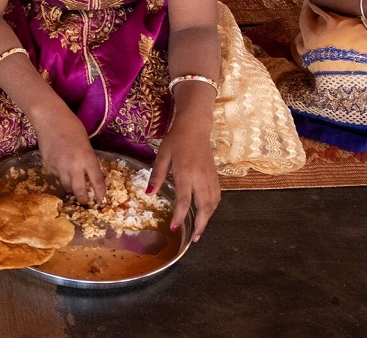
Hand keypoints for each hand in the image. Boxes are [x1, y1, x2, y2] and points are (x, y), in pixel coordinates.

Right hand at [35, 108, 107, 204]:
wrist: (49, 119)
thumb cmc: (71, 126)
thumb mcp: (86, 143)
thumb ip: (88, 159)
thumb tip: (88, 173)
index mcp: (87, 158)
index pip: (97, 182)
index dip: (101, 194)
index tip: (103, 203)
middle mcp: (74, 165)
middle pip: (79, 190)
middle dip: (83, 199)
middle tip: (86, 202)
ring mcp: (59, 166)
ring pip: (66, 186)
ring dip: (71, 188)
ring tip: (74, 187)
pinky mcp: (48, 165)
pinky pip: (57, 176)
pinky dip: (61, 177)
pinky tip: (62, 172)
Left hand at [148, 113, 220, 241]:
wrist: (195, 127)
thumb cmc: (176, 140)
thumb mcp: (162, 155)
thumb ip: (157, 175)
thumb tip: (149, 194)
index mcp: (186, 173)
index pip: (184, 200)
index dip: (179, 216)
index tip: (174, 229)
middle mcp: (200, 178)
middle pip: (204, 206)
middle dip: (200, 224)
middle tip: (194, 239)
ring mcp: (210, 177)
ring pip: (213, 203)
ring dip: (207, 218)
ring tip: (200, 230)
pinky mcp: (215, 175)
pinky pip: (217, 196)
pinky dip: (213, 208)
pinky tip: (207, 213)